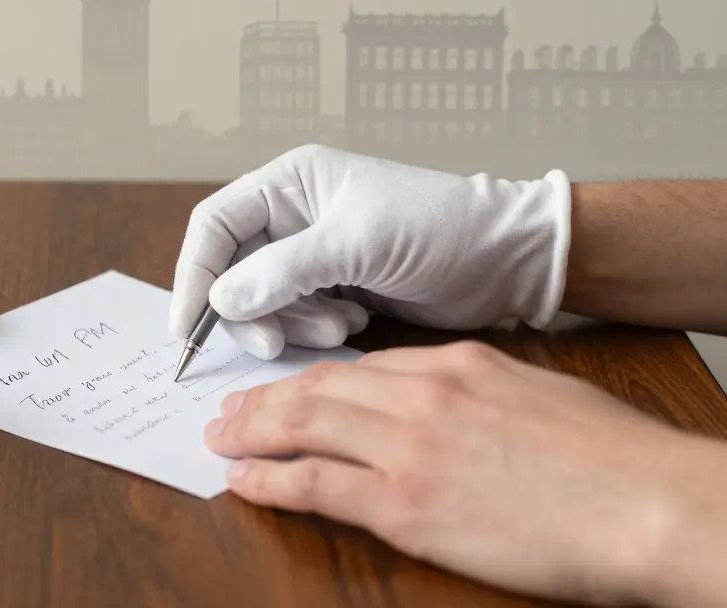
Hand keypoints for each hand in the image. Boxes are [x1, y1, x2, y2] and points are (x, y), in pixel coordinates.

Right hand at [169, 144, 572, 358]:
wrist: (506, 260)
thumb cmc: (439, 229)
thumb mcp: (356, 244)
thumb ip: (283, 271)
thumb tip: (221, 300)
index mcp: (292, 183)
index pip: (216, 224)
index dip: (195, 273)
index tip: (188, 324)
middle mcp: (295, 215)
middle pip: (234, 270)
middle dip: (250, 311)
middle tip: (273, 344)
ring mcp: (313, 254)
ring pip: (263, 301)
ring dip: (291, 323)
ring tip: (340, 328)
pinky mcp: (335, 287)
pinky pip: (295, 317)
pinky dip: (313, 330)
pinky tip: (354, 326)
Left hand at [203, 341, 726, 605]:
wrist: (649, 504)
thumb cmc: (613, 459)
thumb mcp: (536, 394)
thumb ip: (477, 391)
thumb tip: (441, 402)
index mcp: (456, 365)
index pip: (361, 367)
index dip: (313, 380)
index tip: (288, 389)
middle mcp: (422, 395)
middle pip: (319, 387)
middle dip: (265, 399)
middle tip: (229, 410)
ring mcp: (409, 448)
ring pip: (304, 425)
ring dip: (252, 431)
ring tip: (220, 438)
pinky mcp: (405, 504)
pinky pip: (315, 485)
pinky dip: (270, 479)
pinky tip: (243, 479)